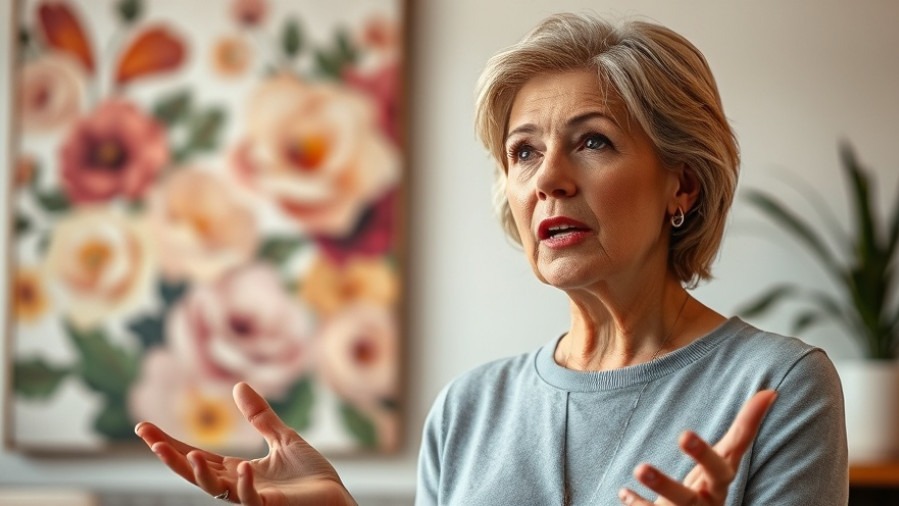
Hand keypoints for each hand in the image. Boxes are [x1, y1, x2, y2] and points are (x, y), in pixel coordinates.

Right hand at [135, 382, 356, 505]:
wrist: (336, 499)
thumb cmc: (312, 476)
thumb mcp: (283, 438)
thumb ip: (260, 417)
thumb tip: (238, 386)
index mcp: (238, 471)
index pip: (196, 456)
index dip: (172, 443)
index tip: (145, 427)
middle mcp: (238, 486)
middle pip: (196, 472)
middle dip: (170, 456)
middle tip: (147, 436)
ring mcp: (253, 498)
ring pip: (216, 489)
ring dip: (199, 473)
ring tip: (185, 454)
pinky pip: (252, 499)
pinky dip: (246, 485)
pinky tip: (243, 467)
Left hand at [618, 389, 776, 504]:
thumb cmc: (712, 483)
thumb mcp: (727, 457)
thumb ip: (745, 428)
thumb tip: (770, 391)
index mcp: (718, 485)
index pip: (716, 470)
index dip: (703, 454)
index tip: (684, 434)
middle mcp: (704, 504)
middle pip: (686, 500)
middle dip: (666, 485)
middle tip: (640, 467)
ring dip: (649, 495)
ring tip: (635, 470)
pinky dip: (636, 505)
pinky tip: (623, 491)